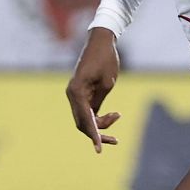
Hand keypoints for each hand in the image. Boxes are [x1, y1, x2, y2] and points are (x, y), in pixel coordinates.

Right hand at [65, 27, 122, 152]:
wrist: (101, 41)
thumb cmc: (106, 59)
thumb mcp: (107, 83)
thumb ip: (98, 103)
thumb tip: (94, 119)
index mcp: (76, 92)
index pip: (84, 119)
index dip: (93, 135)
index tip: (99, 149)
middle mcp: (72, 94)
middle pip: (82, 123)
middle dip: (98, 133)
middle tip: (115, 140)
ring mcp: (75, 95)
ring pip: (85, 119)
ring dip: (100, 125)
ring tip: (117, 117)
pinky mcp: (81, 94)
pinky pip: (88, 112)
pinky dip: (99, 117)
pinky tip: (113, 115)